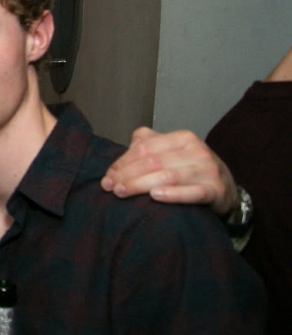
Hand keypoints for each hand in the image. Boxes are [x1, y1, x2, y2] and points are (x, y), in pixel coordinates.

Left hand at [101, 127, 238, 215]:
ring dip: (141, 185)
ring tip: (122, 192)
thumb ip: (148, 144)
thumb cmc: (190, 168)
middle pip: (153, 162)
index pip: (145, 148)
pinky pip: (193, 192)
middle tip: (110, 186)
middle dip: (127, 175)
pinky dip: (173, 194)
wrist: (225, 188)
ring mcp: (208, 170)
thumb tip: (125, 151)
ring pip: (169, 176)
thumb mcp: (171, 151)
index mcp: (183, 138)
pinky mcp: (216, 190)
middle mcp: (197, 151)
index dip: (123, 162)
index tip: (108, 176)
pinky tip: (155, 196)